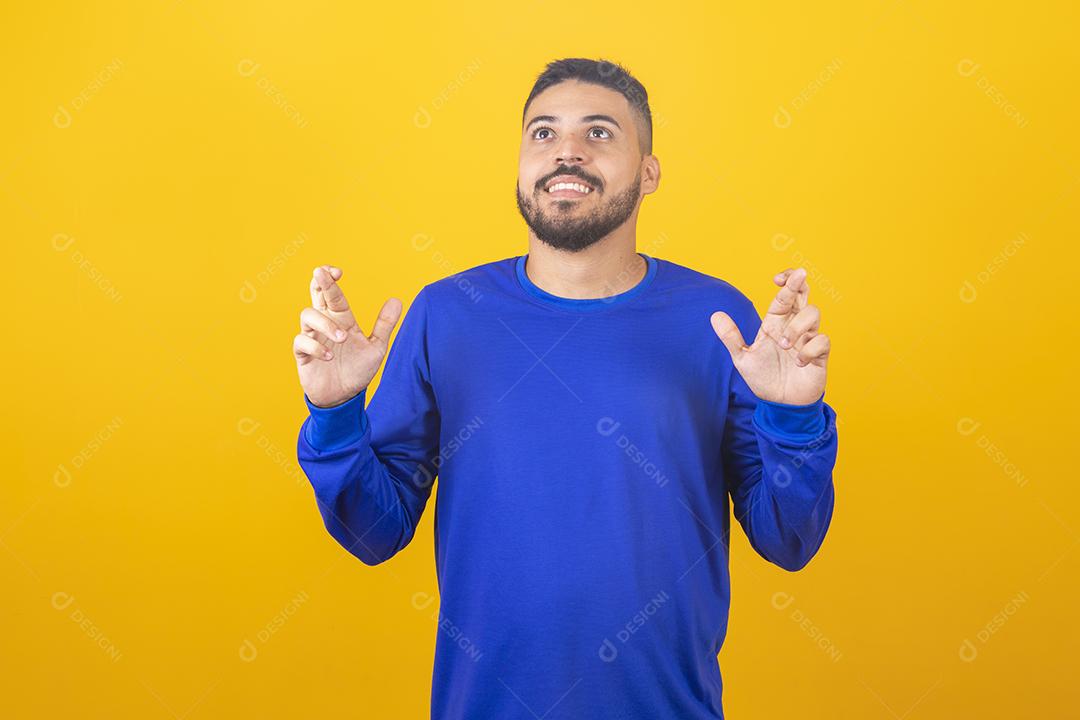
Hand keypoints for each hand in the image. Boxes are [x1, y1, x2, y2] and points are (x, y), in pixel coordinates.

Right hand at [293, 265, 402, 407]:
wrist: (345, 397)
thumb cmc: (358, 370)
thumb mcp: (376, 347)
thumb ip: (384, 324)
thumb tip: (397, 299)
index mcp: (341, 319)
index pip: (334, 294)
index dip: (331, 279)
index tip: (337, 271)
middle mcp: (325, 324)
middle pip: (316, 296)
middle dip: (319, 283)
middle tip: (321, 274)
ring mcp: (312, 338)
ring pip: (308, 316)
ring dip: (325, 324)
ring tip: (342, 338)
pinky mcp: (303, 355)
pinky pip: (301, 342)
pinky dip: (316, 347)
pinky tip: (330, 356)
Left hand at [710, 267, 829, 404]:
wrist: (780, 404)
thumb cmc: (764, 378)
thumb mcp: (742, 358)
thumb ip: (730, 337)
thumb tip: (715, 315)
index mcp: (776, 323)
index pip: (783, 296)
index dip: (785, 282)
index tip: (777, 278)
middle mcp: (793, 326)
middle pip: (803, 296)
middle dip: (800, 284)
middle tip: (798, 276)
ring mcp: (808, 339)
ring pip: (813, 314)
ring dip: (797, 326)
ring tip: (784, 345)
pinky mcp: (820, 354)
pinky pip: (822, 341)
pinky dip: (809, 349)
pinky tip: (799, 362)